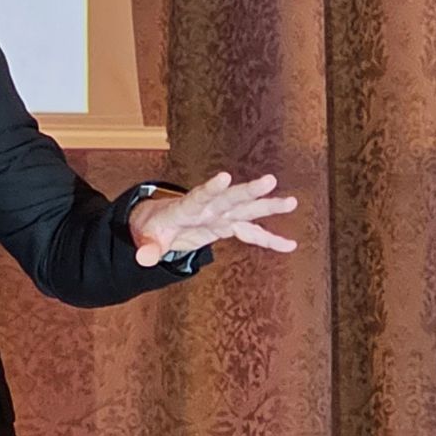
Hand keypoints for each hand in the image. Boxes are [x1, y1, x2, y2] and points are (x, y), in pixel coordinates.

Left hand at [128, 172, 298, 266]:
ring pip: (247, 209)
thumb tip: (144, 259)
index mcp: (187, 208)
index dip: (211, 188)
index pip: (199, 196)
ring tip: (291, 202)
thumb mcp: (148, 237)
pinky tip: (289, 245)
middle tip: (270, 181)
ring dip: (268, 206)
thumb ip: (148, 247)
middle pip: (230, 198)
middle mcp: (208, 208)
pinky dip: (269, 239)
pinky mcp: (227, 225)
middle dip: (249, 190)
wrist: (160, 220)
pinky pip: (252, 233)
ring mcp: (220, 215)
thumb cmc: (155, 226)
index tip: (225, 177)